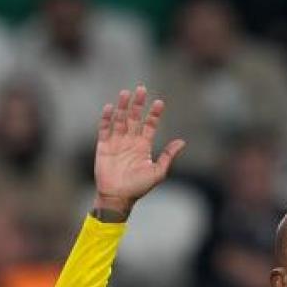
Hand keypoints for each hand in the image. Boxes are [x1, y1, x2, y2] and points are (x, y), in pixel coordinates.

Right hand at [93, 85, 185, 218]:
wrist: (118, 197)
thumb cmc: (138, 187)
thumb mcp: (158, 172)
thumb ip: (168, 156)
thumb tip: (183, 141)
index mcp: (143, 146)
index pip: (149, 125)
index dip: (154, 114)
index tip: (159, 103)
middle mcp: (130, 141)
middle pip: (134, 118)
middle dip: (138, 104)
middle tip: (142, 89)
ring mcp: (117, 142)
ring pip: (120, 119)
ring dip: (122, 106)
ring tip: (126, 93)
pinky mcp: (103, 146)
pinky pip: (104, 129)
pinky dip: (106, 118)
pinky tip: (110, 107)